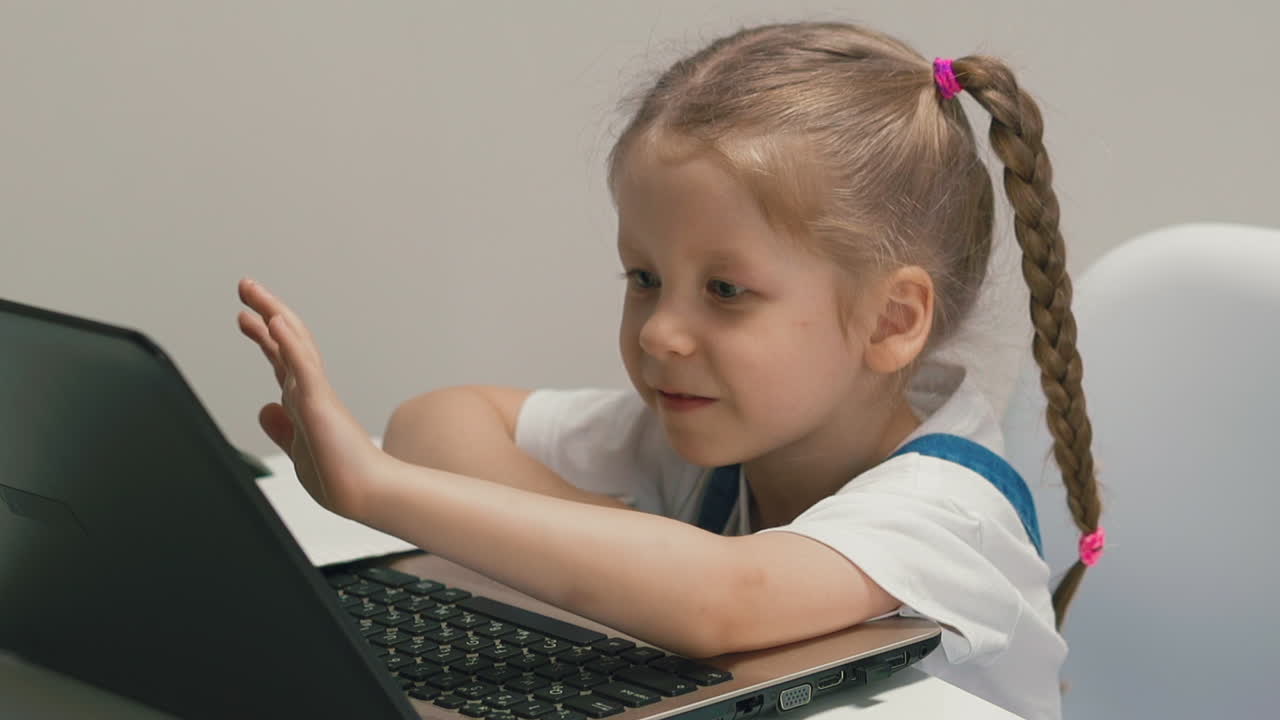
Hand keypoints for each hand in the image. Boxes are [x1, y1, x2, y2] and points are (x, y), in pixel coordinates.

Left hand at [236, 277, 384, 518]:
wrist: (367, 495)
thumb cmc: (340, 476)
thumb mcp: (298, 449)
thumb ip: (282, 427)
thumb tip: (264, 409)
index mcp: (305, 401)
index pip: (281, 358)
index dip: (263, 335)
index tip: (245, 316)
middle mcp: (311, 390)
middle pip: (287, 340)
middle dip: (266, 310)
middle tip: (245, 284)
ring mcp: (317, 393)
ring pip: (295, 343)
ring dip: (273, 314)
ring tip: (253, 291)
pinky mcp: (321, 403)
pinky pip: (303, 367)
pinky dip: (289, 342)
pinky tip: (275, 321)